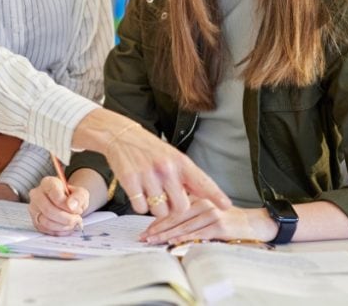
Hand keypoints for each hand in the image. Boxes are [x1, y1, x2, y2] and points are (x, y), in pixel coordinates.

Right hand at [28, 176, 88, 234]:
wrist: (68, 204)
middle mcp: (36, 194)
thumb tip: (71, 206)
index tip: (78, 209)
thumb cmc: (72, 197)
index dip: (67, 205)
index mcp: (48, 183)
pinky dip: (59, 231)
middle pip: (48, 210)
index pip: (54, 194)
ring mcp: (34, 208)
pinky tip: (67, 227)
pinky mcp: (35, 221)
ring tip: (73, 223)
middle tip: (77, 219)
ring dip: (63, 226)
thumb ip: (78, 197)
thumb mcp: (81, 193)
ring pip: (46, 222)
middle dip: (66, 218)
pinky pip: (46, 230)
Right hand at [105, 123, 229, 217]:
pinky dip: (140, 205)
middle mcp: (166, 168)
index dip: (215, 195)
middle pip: (181, 207)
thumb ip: (187, 177)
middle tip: (167, 198)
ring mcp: (148, 175)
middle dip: (175, 208)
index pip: (202, 181)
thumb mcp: (172, 157)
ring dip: (156, 208)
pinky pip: (140, 208)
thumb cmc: (149, 149)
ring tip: (151, 193)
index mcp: (180, 162)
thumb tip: (205, 196)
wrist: (121, 136)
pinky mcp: (130, 181)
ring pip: (160, 211)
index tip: (226, 206)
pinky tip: (138, 191)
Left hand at [139, 198, 276, 244]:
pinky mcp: (218, 224)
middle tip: (144, 236)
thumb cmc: (229, 219)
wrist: (253, 222)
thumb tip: (167, 225)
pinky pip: (197, 232)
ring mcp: (211, 212)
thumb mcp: (207, 212)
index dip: (158, 219)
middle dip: (157, 228)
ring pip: (183, 225)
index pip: (173, 209)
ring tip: (153, 241)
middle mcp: (203, 202)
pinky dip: (183, 237)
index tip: (146, 229)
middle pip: (174, 216)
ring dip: (166, 234)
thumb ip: (190, 214)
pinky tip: (173, 241)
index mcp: (198, 198)